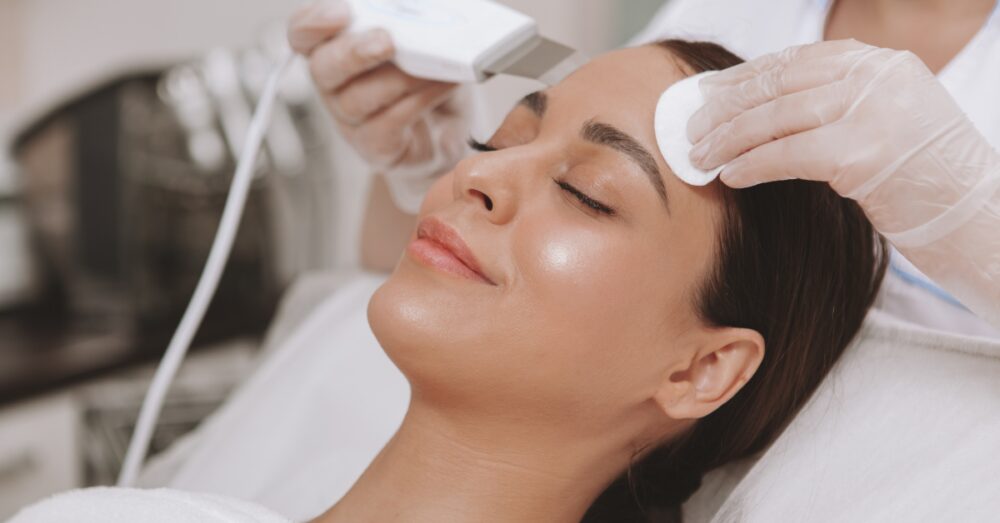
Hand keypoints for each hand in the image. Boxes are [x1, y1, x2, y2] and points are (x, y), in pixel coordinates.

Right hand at [288, 1, 468, 179]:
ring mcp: (351, 121)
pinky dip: (420, 98)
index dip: (313, 23)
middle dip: (354, 52)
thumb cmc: (428, 76)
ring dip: (400, 77)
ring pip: (358, 98)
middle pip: (322, 68)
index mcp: (334, 49)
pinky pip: (389, 122)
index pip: (303, 34)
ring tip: (434, 62)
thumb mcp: (417, 42)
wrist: (450, 129)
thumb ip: (406, 24)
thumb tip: (418, 9)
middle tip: (387, 41)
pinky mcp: (376, 147)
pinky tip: (445, 84)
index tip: (341, 12)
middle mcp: (334, 86)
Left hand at [687, 39, 999, 239]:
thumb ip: (836, 106)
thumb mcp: (886, 123)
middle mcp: (878, 77)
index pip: (796, 61)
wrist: (979, 217)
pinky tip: (729, 176)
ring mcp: (874, 111)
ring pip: (777, 118)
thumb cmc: (925, 180)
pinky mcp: (865, 153)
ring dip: (729, 139)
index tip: (710, 93)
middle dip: (727, 107)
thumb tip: (761, 113)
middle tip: (691, 128)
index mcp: (881, 64)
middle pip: (780, 84)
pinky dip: (752, 165)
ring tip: (700, 157)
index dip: (746, 78)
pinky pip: (788, 155)